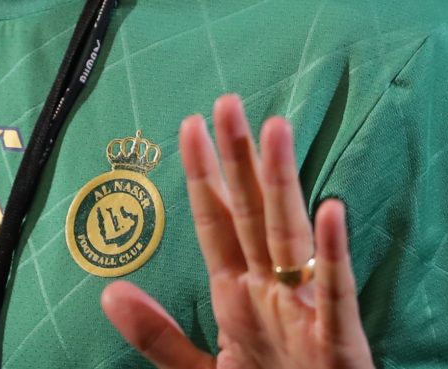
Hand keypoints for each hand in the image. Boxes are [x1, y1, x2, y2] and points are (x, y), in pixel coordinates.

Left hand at [100, 94, 373, 368]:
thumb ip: (158, 334)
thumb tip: (109, 292)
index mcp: (240, 294)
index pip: (218, 221)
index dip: (203, 174)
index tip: (189, 125)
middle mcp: (273, 291)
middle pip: (253, 213)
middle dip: (240, 158)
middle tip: (227, 102)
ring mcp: (306, 313)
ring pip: (291, 237)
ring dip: (283, 184)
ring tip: (275, 132)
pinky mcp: (338, 344)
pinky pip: (335, 294)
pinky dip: (332, 257)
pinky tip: (330, 212)